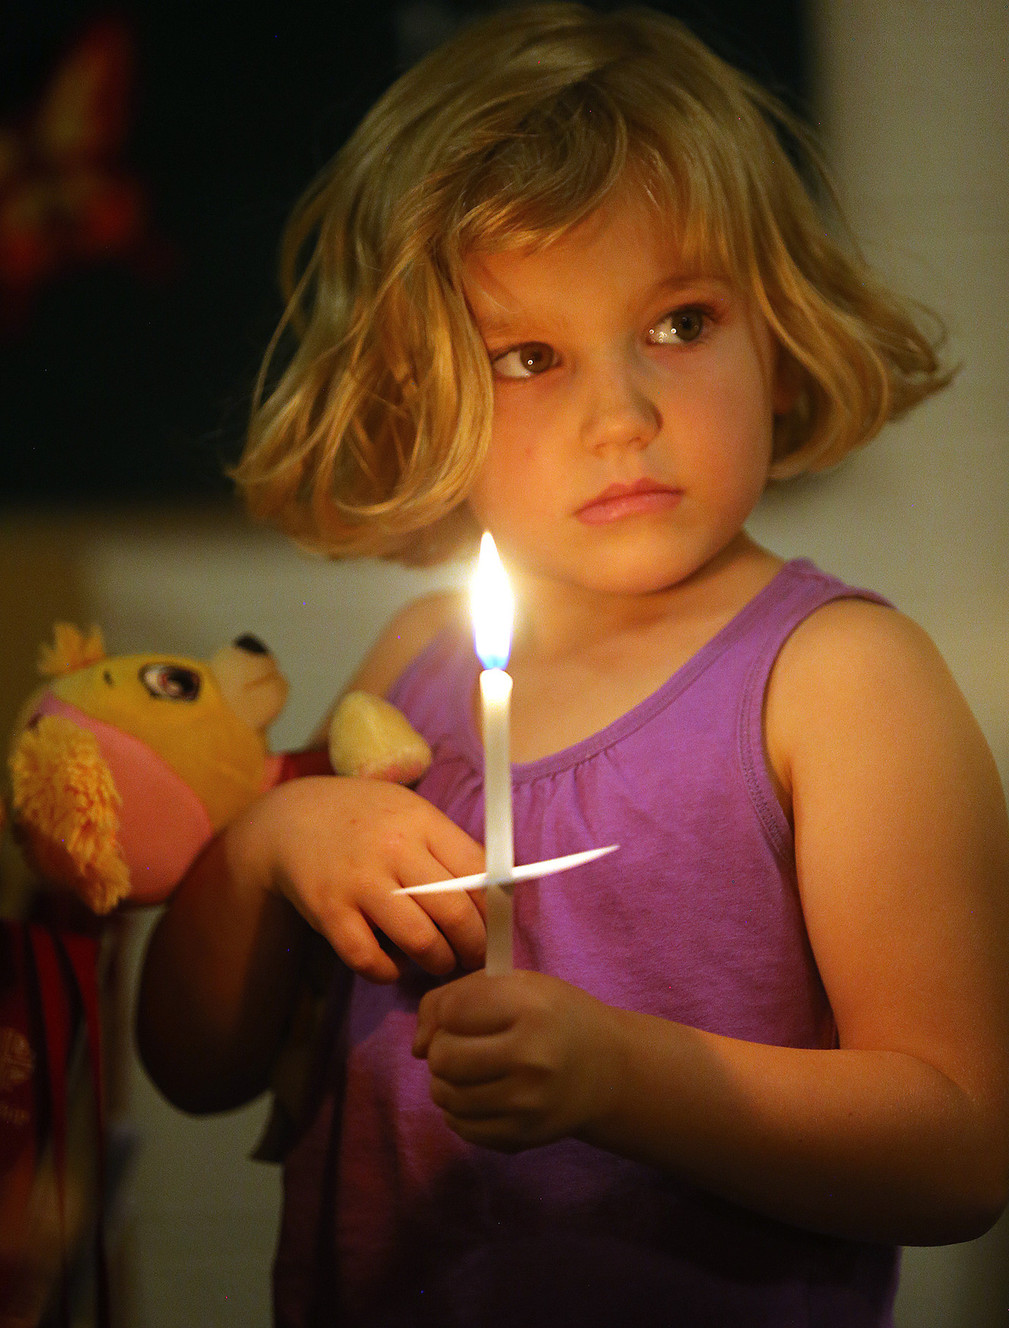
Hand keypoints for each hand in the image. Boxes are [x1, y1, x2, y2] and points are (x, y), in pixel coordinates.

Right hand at [229, 776, 485, 982]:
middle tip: (474, 956)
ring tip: (440, 962)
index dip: (495, 910)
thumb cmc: (365, 820)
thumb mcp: (410, 815)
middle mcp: (393, 849)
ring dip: (438, 962)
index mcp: (422, 822)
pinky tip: (393, 966)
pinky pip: (369, 958)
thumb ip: (448, 848)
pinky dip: (388, 972)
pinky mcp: (328, 910)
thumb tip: (498, 893)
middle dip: (473, 946)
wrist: (292, 818)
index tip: (497, 928)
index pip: (478, 873)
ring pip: (419, 940)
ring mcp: (359, 881)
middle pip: (455, 912)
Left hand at [412, 970, 620, 1151]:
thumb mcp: (516, 984)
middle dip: (440, 1049)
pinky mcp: (522, 1136)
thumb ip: (457, 996)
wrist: (607, 1069)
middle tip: (460, 1045)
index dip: (444, 1011)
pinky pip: (460, 1126)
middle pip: (442, 1057)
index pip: (451, 1011)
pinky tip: (478, 1093)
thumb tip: (417, 1045)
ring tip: (467, 1069)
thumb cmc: (555, 1015)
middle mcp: (529, 1058)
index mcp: (529, 1009)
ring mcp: (526, 1103)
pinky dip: (457, 1109)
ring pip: (445, 1095)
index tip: (461, 1014)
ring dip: (445, 1080)